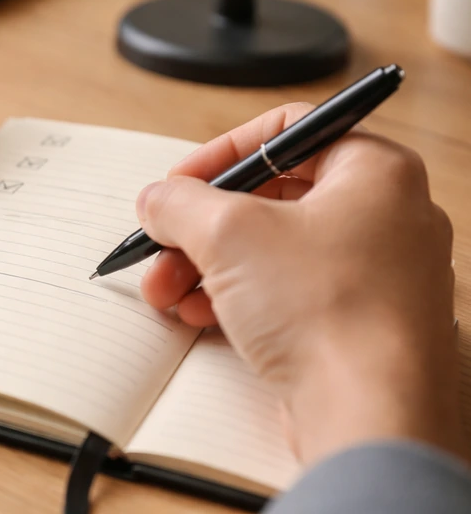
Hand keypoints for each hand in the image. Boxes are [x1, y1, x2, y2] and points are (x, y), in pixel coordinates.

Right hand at [137, 103, 464, 464]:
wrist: (371, 416)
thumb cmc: (325, 311)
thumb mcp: (226, 232)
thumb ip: (180, 201)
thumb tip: (158, 199)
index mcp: (375, 171)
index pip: (287, 131)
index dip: (222, 152)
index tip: (181, 181)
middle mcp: (388, 215)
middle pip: (271, 196)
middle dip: (201, 225)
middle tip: (163, 243)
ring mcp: (380, 273)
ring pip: (275, 249)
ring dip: (208, 265)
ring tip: (167, 290)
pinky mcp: (362, 322)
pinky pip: (290, 292)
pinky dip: (239, 297)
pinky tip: (199, 316)